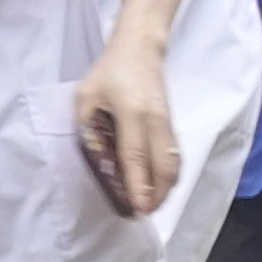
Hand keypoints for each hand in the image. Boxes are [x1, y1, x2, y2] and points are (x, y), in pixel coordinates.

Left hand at [72, 45, 180, 219]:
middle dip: (157, 193)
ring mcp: (167, 122)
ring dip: (166, 187)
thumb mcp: (86, 96)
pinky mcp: (171, 123)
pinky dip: (170, 173)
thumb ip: (88, 127)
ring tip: (152, 205)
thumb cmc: (109, 72)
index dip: (138, 183)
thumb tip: (99, 158)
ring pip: (173, 162)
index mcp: (132, 112)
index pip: (136, 155)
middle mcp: (154, 120)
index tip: (139, 207)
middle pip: (163, 165)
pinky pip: (174, 154)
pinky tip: (160, 185)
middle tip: (144, 213)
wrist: (140, 48)